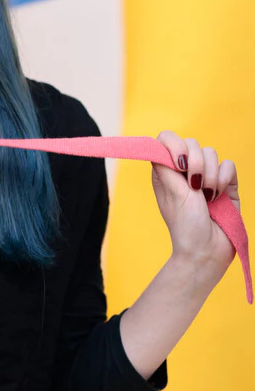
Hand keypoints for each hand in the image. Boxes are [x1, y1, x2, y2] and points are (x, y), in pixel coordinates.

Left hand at [152, 131, 240, 284]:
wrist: (207, 250)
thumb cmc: (184, 225)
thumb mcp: (171, 193)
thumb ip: (166, 166)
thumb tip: (161, 144)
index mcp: (166, 171)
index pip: (167, 140)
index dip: (174, 144)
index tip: (179, 163)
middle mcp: (185, 170)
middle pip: (192, 142)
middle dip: (195, 163)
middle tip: (194, 187)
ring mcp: (207, 176)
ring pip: (211, 152)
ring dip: (210, 175)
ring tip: (206, 196)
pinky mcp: (226, 183)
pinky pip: (228, 165)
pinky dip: (224, 178)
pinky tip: (218, 195)